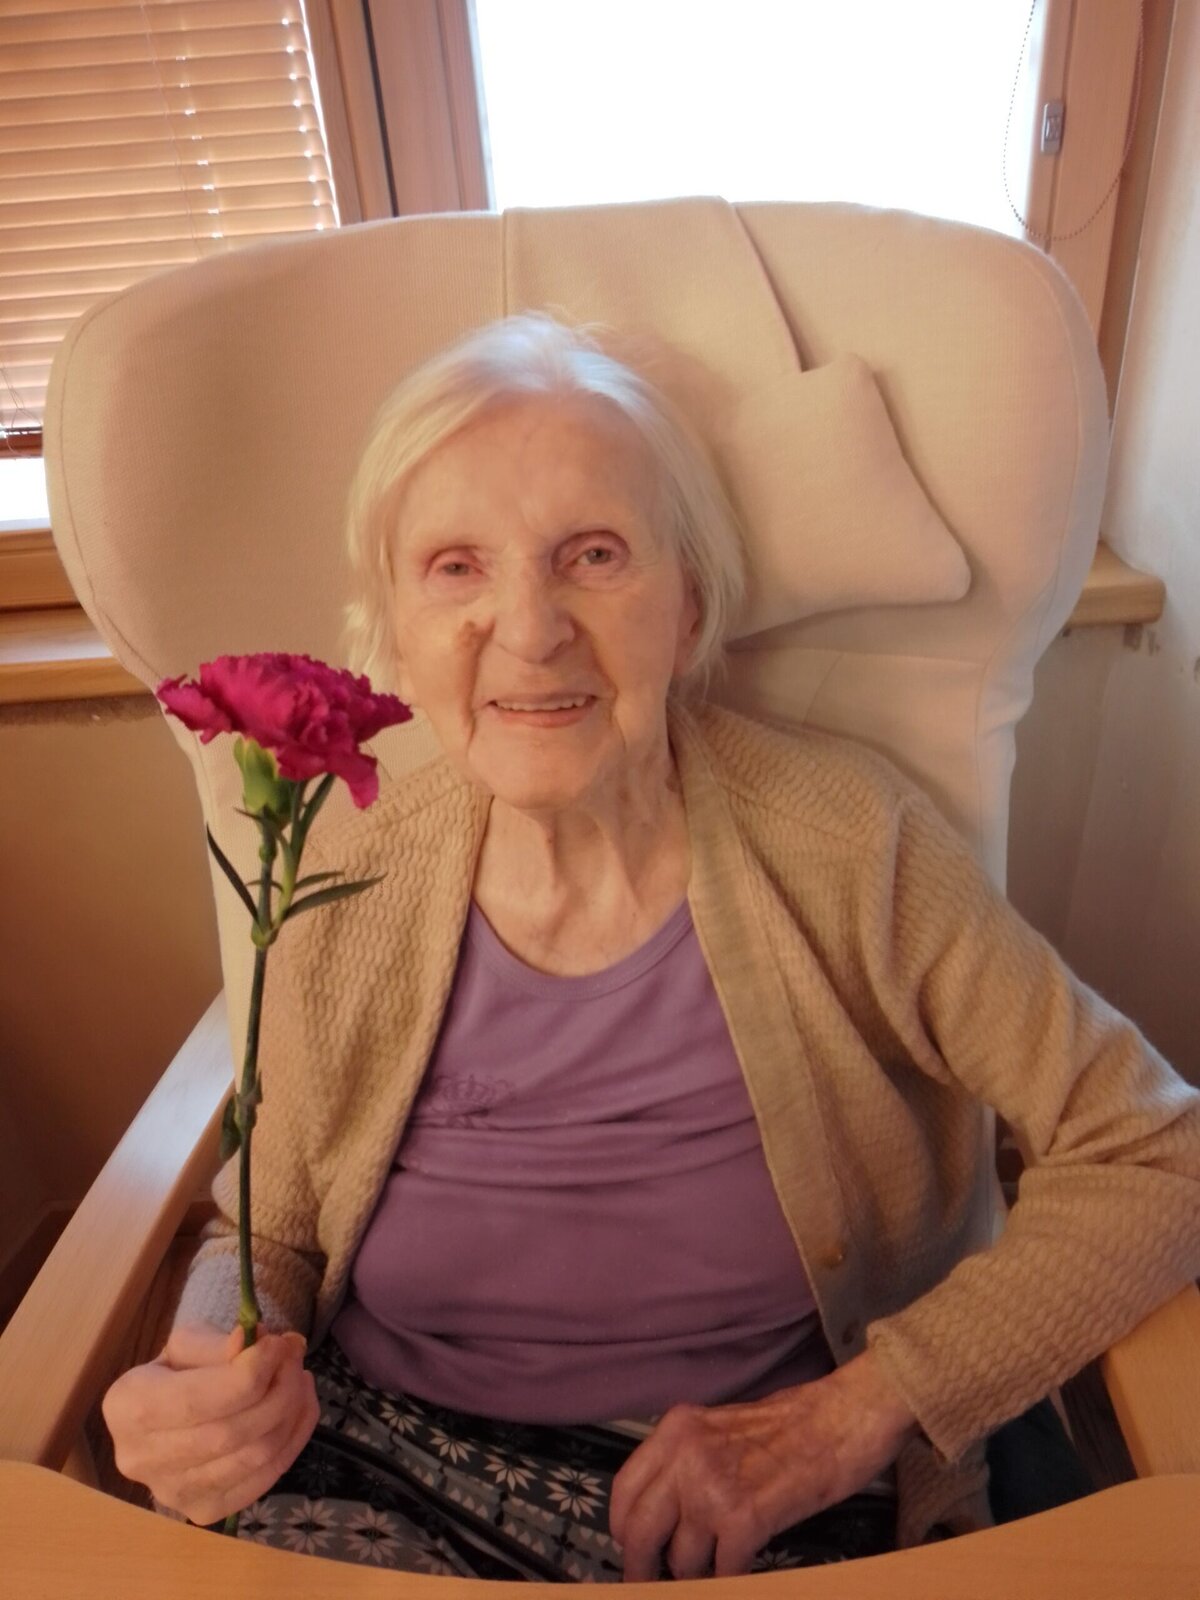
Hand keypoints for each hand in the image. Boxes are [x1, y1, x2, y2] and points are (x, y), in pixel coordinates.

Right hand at [100, 1319, 319, 1526]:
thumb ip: (219, 1343)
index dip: (248, 1373)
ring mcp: (172, 1495)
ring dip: (291, 1412)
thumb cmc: (177, 1370)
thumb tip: (255, 1339)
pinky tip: (300, 1407)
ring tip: (299, 1378)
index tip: (279, 1344)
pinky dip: (294, 1438)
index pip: (197, 1400)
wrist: (166, 1415)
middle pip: (229, 1433)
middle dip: (278, 1390)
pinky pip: (265, 1479)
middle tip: (295, 1357)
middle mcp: (140, 1459)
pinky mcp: (205, 1512)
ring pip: (253, 1457)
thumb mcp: (188, 1343)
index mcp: (127, 1407)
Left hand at [608, 1348, 919, 1579]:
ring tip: (719, 1567)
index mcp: (676, 1429)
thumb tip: (663, 1518)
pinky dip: (731, 1578)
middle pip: (637, 1531)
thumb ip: (687, 1465)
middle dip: (643, 1568)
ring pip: (680, 1560)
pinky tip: (746, 1567)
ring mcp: (712, 1486)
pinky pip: (722, 1571)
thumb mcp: (722, 1431)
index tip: (634, 1553)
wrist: (844, 1417)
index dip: (625, 1532)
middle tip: (652, 1585)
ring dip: (698, 1574)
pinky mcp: (744, 1516)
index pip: (625, 1492)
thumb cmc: (795, 1426)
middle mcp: (686, 1454)